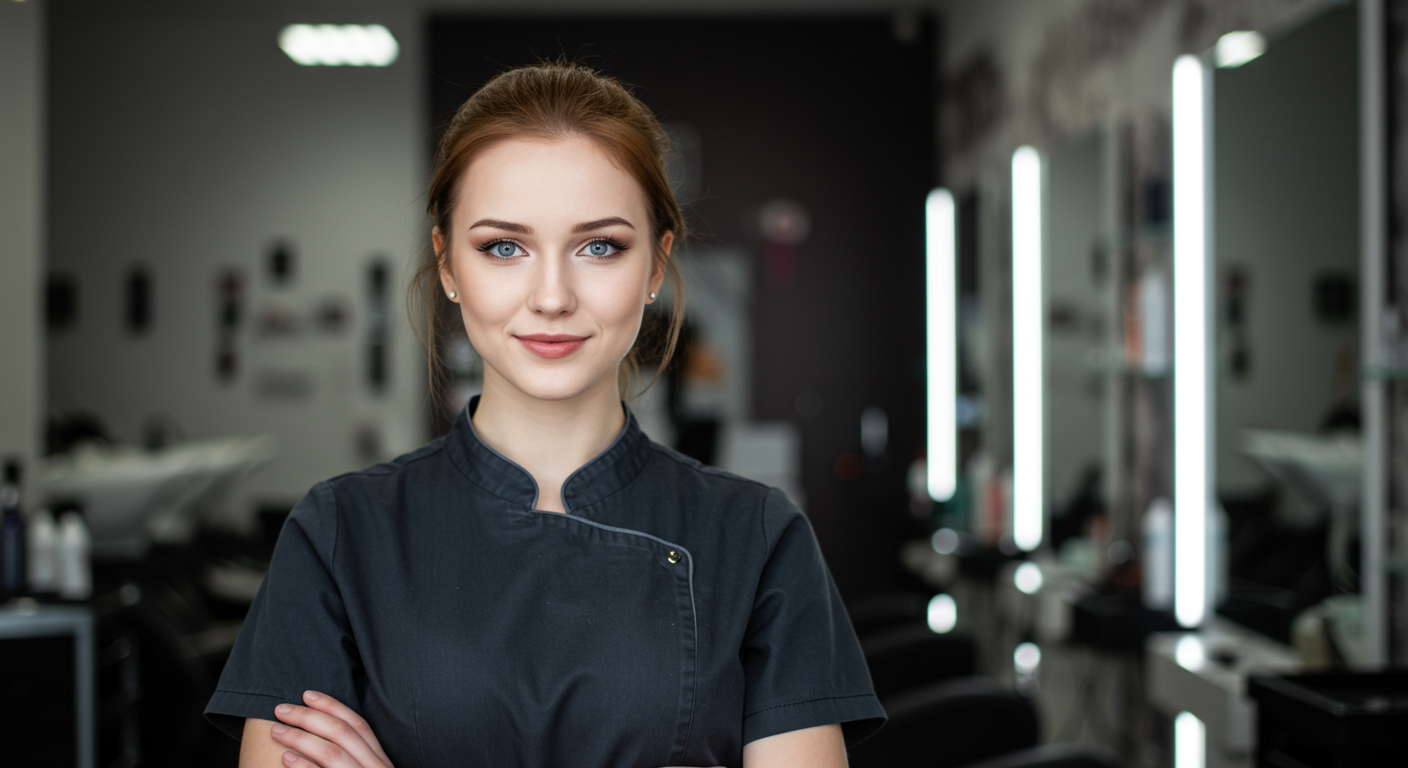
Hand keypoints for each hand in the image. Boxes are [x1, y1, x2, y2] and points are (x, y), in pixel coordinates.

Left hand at [269, 690, 393, 767]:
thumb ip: (355, 755)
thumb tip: (324, 729)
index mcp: (381, 760)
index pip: (359, 724)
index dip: (332, 706)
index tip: (306, 694)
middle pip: (343, 733)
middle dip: (309, 717)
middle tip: (281, 710)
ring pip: (332, 753)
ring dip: (300, 738)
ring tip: (276, 731)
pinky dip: (303, 766)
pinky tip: (285, 758)